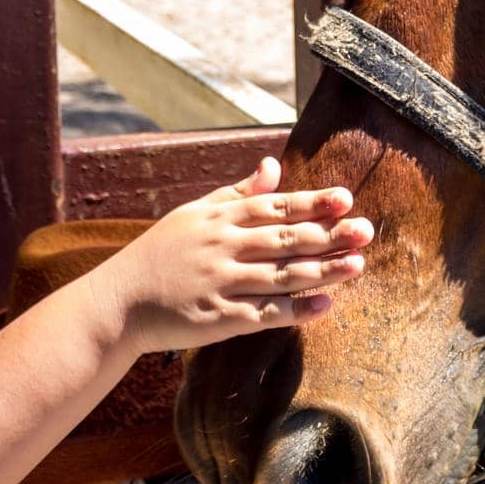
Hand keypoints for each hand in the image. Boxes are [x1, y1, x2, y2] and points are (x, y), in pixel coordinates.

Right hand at [88, 156, 371, 354]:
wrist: (118, 302)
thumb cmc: (161, 253)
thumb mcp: (194, 213)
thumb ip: (238, 191)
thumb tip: (274, 165)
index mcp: (219, 217)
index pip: (274, 206)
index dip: (312, 202)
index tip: (346, 198)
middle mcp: (222, 247)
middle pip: (285, 239)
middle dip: (329, 234)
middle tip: (366, 230)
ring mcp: (220, 283)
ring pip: (280, 276)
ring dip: (322, 271)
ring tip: (357, 264)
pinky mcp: (217, 319)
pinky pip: (264, 314)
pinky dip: (296, 310)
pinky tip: (326, 305)